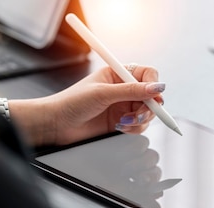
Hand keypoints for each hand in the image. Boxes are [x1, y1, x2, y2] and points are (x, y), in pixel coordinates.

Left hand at [7, 65, 164, 145]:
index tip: (154, 96)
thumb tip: (157, 88)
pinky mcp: (121, 121)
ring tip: (124, 122)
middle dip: (148, 108)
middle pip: (151, 96)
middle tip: (137, 115)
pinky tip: (120, 127)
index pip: (148, 74)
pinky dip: (134, 128)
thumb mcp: (103, 93)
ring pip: (147, 113)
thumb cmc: (72, 102)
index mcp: (119, 73)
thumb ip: (132, 91)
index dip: (154, 85)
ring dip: (140, 120)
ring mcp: (123, 105)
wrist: (57, 124)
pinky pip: (139, 125)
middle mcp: (123, 88)